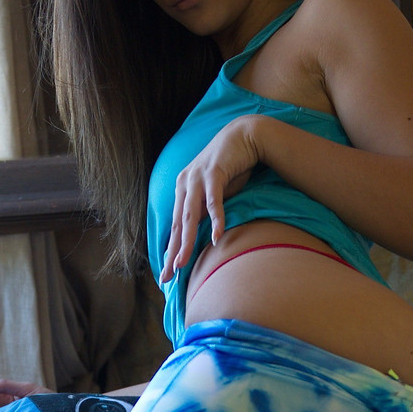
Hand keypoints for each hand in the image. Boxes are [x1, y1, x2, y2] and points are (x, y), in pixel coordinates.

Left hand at [161, 115, 263, 283]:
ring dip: (186, 241)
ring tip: (182, 262)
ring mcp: (198, 178)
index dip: (171, 250)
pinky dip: (215, 218)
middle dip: (173, 252)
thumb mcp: (214, 192)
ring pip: (190, 216)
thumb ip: (205, 210)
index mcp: (182, 190)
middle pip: (177, 225)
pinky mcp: (215, 173)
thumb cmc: (231, 167)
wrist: (244, 136)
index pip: (174, 226)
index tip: (168, 274)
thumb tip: (203, 235)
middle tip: (169, 275)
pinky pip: (213, 200)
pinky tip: (215, 236)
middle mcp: (185, 184)